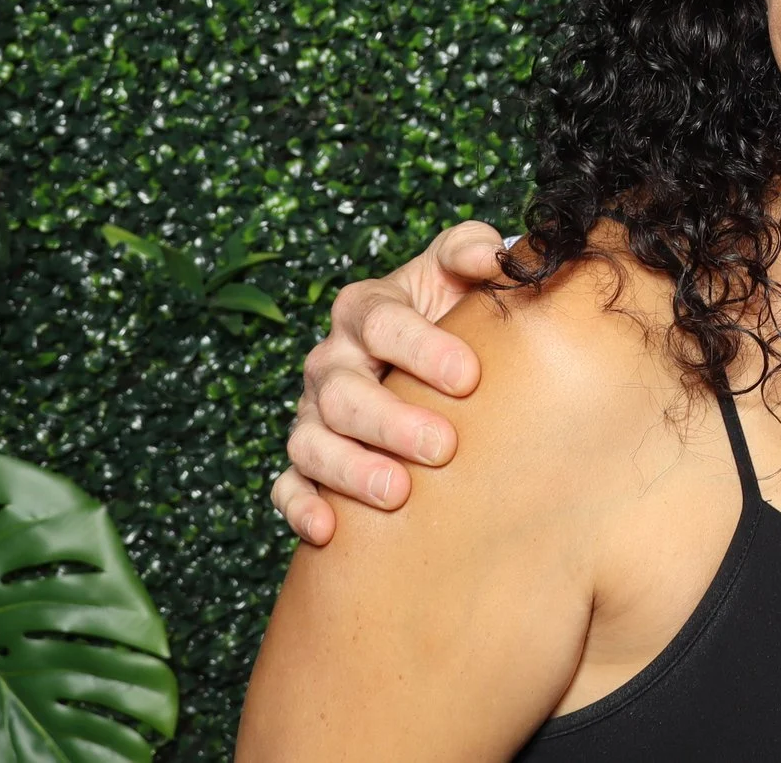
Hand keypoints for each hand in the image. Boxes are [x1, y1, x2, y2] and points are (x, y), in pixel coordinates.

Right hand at [270, 220, 507, 544]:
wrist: (439, 350)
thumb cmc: (456, 306)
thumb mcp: (462, 267)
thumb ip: (474, 249)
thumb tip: (492, 258)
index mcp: (367, 308)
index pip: (384, 324)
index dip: (422, 349)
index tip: (469, 378)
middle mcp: (332, 359)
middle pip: (344, 392)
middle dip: (392, 421)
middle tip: (444, 447)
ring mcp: (314, 411)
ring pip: (312, 442)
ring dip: (351, 470)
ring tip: (398, 492)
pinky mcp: (307, 458)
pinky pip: (288, 485)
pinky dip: (301, 506)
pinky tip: (328, 530)